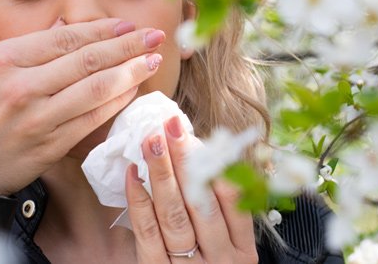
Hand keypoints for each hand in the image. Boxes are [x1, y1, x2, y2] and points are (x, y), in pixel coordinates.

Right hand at [0, 18, 165, 195]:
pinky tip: (133, 91)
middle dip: (128, 46)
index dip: (102, 30)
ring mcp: (37, 119)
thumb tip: (69, 30)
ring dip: (131, 73)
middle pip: (87, 60)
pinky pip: (92, 120)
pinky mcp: (49, 146)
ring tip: (153, 61)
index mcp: (3, 59)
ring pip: (96, 89)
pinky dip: (116, 103)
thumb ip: (25, 49)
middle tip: (155, 36)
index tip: (127, 25)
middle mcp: (22, 87)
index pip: (65, 38)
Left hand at [125, 116, 258, 263]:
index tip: (197, 132)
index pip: (234, 197)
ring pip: (174, 217)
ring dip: (160, 175)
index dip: (214, 161)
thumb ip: (228, 206)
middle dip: (184, 160)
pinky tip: (133, 175)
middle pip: (201, 202)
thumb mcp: (234, 246)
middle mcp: (222, 260)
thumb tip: (210, 151)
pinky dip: (138, 202)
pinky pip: (146, 235)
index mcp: (245, 249)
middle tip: (169, 127)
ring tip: (150, 142)